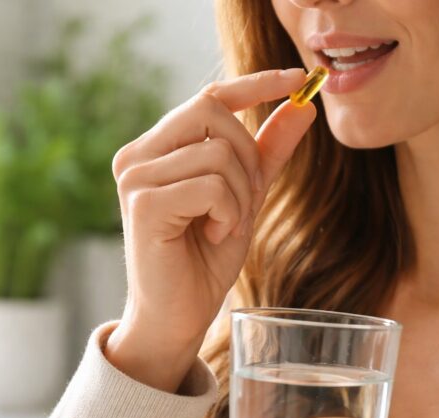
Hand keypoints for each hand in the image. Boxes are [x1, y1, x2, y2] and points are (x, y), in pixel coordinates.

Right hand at [107, 69, 316, 392]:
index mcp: (156, 148)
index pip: (208, 97)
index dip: (255, 83)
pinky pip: (211, 186)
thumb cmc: (203, 260)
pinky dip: (228, 213)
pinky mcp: (143, 204)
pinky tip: (212, 236)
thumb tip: (303, 106)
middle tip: (244, 203)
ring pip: (218, 154)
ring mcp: (135, 177)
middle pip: (214, 114)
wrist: (178, 317)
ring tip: (224, 227)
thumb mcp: (244, 198)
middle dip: (248, 158)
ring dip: (239, 196)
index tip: (299, 79)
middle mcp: (136, 155)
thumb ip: (267, 153)